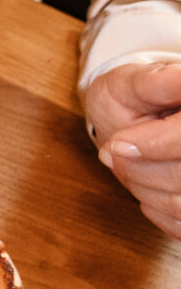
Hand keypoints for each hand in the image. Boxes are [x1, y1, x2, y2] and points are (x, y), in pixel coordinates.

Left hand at [86, 60, 180, 237]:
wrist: (141, 120)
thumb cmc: (135, 98)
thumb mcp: (136, 81)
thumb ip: (156, 83)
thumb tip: (178, 77)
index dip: (155, 145)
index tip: (117, 145)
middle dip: (141, 171)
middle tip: (113, 156)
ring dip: (146, 191)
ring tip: (129, 168)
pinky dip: (158, 211)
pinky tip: (147, 189)